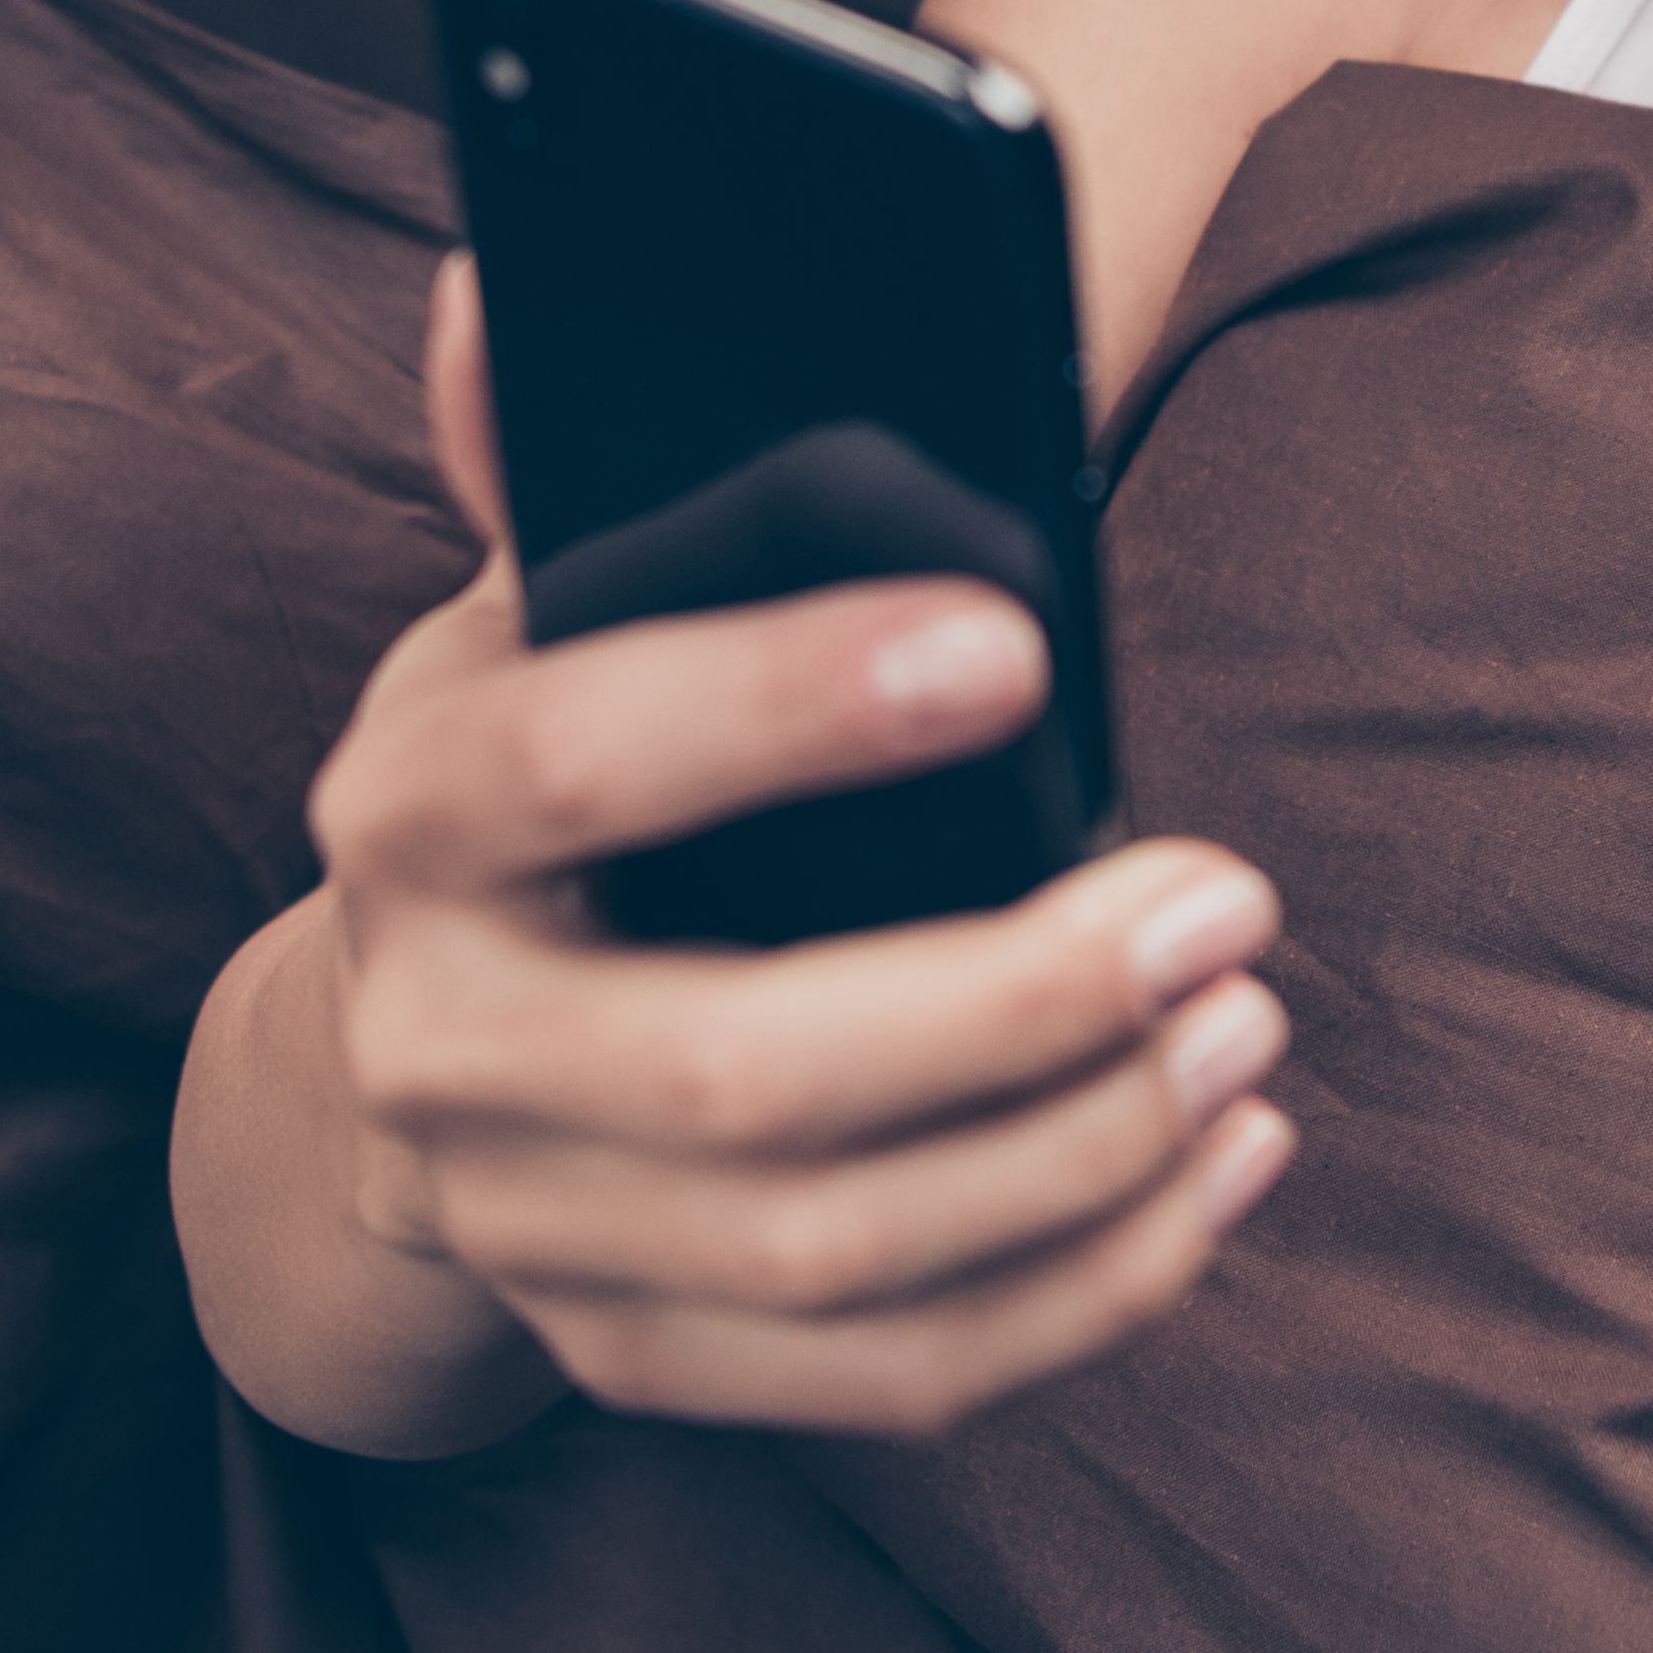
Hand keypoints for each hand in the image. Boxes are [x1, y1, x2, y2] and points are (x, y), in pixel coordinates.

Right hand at [295, 257, 1297, 1435]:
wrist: (410, 1057)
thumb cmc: (540, 782)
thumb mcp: (524, 610)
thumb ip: (548, 458)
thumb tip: (514, 275)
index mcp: (407, 815)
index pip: (577, 760)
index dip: (786, 702)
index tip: (1018, 646)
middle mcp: (439, 1046)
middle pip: (737, 1075)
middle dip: (1015, 999)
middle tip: (1225, 902)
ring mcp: (527, 1229)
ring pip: (830, 1251)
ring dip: (1082, 1149)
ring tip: (1245, 1019)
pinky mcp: (632, 1362)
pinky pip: (887, 1377)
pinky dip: (1081, 1288)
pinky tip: (1215, 1166)